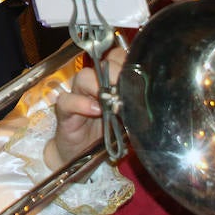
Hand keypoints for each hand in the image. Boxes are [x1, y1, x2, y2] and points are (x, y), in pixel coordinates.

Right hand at [45, 44, 125, 168]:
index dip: (125, 61)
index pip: (115, 58)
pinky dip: (81, 103)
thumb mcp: (126, 120)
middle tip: (125, 87)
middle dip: (115, 72)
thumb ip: (134, 108)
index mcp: (108, 82)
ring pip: (83, 77)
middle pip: (101, 64)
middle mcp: (92, 84)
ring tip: (110, 101)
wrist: (81, 156)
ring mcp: (77, 95)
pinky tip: (95, 111)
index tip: (137, 73)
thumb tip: (149, 102)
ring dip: (98, 86)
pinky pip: (67, 100)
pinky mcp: (65, 111)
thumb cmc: (105, 134)